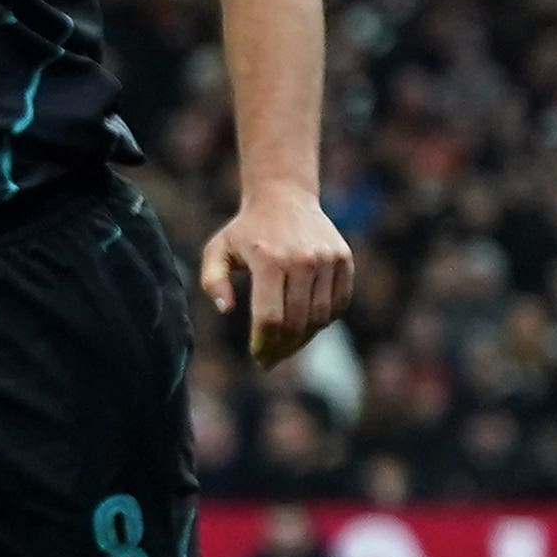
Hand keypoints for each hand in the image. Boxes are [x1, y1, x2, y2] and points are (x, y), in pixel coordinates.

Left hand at [201, 184, 352, 365]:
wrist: (283, 197)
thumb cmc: (245, 231)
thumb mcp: (217, 250)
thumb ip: (213, 281)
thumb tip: (227, 310)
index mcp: (268, 259)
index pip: (270, 318)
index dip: (264, 344)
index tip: (257, 356)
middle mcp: (301, 259)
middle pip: (297, 322)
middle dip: (283, 348)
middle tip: (271, 359)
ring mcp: (326, 259)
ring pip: (320, 317)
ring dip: (304, 338)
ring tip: (287, 345)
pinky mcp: (343, 259)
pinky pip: (339, 304)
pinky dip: (324, 321)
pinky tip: (307, 326)